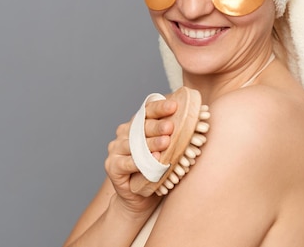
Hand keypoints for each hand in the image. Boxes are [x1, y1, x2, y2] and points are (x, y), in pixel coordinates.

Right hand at [104, 98, 176, 214]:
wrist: (140, 198)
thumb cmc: (156, 171)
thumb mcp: (166, 150)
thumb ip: (171, 136)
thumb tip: (192, 122)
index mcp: (136, 125)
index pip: (147, 111)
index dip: (160, 108)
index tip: (174, 106)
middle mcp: (123, 133)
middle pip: (140, 126)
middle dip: (157, 126)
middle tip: (171, 126)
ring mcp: (115, 149)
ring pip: (134, 144)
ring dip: (151, 143)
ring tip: (166, 143)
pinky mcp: (112, 166)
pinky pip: (127, 162)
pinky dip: (140, 161)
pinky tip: (152, 159)